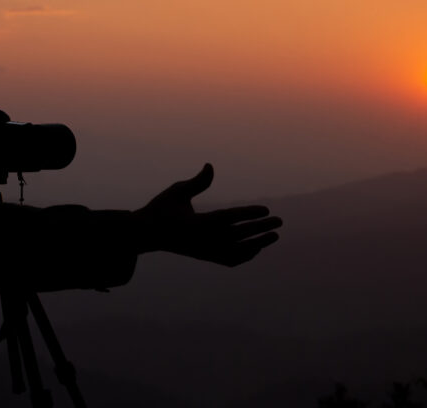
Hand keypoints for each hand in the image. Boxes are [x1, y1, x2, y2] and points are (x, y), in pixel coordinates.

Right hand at [133, 163, 281, 266]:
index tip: (266, 209)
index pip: (229, 218)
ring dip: (258, 243)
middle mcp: (204, 241)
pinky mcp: (205, 257)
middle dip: (260, 228)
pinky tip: (256, 248)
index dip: (248, 213)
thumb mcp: (177, 191)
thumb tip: (210, 166)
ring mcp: (205, 251)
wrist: (146, 234)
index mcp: (197, 224)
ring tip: (275, 235)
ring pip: (238, 251)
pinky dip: (246, 256)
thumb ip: (197, 182)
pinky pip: (230, 260)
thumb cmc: (161, 209)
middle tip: (279, 221)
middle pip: (238, 235)